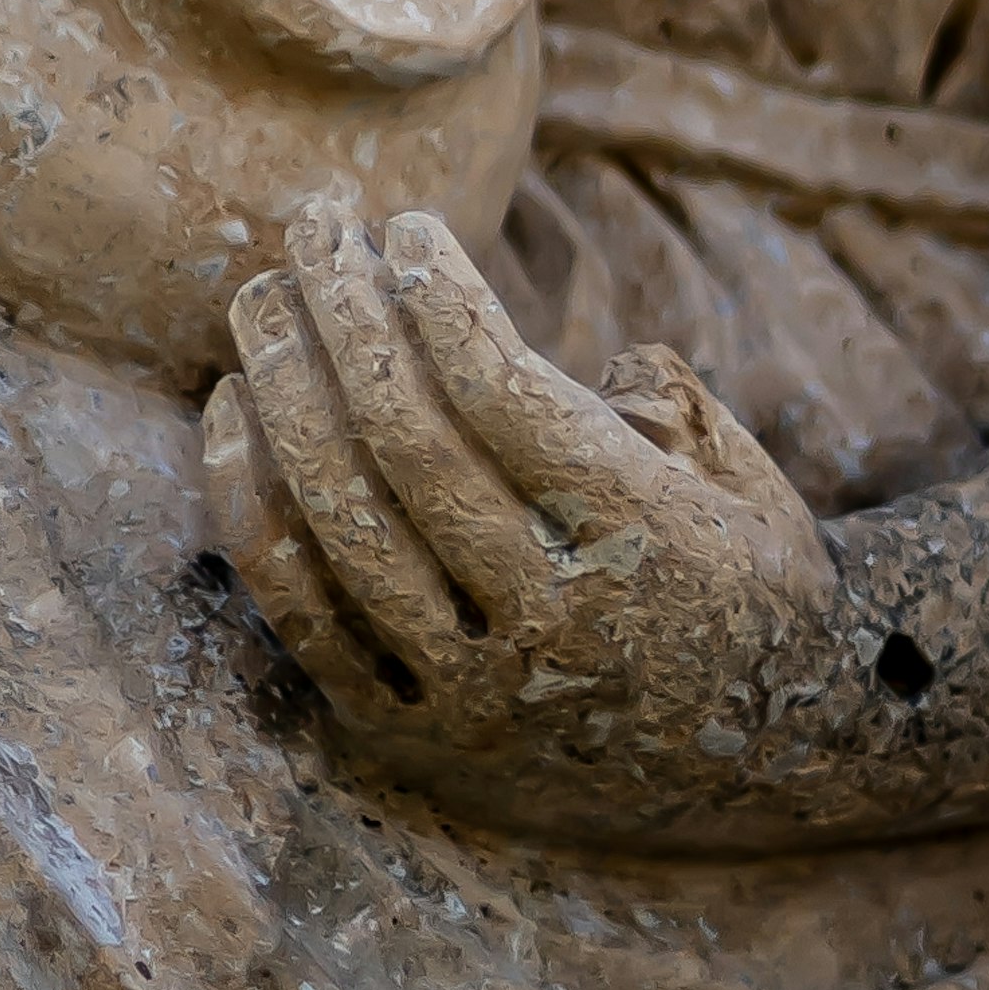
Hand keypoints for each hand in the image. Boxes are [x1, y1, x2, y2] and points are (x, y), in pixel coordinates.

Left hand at [202, 195, 841, 840]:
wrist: (758, 765)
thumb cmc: (741, 579)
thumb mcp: (744, 480)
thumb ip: (658, 396)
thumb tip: (548, 349)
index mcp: (646, 544)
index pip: (508, 397)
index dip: (442, 299)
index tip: (406, 225)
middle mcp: (553, 625)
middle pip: (406, 442)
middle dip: (345, 313)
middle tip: (312, 224)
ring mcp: (471, 692)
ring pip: (340, 519)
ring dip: (283, 387)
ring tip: (261, 297)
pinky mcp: (406, 739)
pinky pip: (297, 610)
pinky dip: (245, 501)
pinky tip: (230, 408)